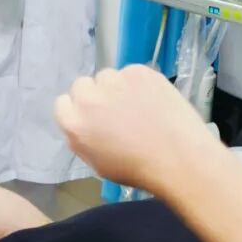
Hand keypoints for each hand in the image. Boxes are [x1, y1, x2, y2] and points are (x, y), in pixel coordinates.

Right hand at [54, 65, 220, 194]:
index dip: (78, 109)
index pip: (63, 103)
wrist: (179, 158)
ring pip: (107, 76)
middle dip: (95, 95)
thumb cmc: (138, 169)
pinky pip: (131, 72)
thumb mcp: (97, 163)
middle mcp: (89, 98)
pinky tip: (153, 100)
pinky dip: (139, 83)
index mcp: (74, 124)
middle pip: (82, 85)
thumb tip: (85, 123)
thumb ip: (82, 138)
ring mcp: (114, 81)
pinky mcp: (138, 72)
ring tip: (138, 105)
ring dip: (116, 87)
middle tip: (116, 110)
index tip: (93, 117)